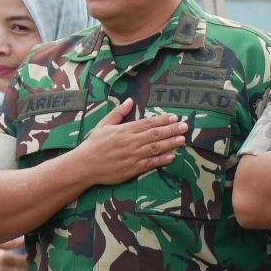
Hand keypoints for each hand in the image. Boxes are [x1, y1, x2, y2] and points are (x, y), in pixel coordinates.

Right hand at [72, 99, 189, 185]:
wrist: (85, 165)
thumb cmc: (94, 145)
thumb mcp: (104, 125)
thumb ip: (118, 113)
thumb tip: (130, 101)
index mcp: (125, 130)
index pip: (148, 123)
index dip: (162, 120)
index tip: (174, 117)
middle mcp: (130, 142)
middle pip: (155, 134)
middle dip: (171, 130)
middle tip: (185, 126)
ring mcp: (132, 156)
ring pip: (155, 148)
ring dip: (170, 143)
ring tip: (182, 139)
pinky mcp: (132, 169)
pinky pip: (150, 164)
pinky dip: (161, 160)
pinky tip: (172, 157)